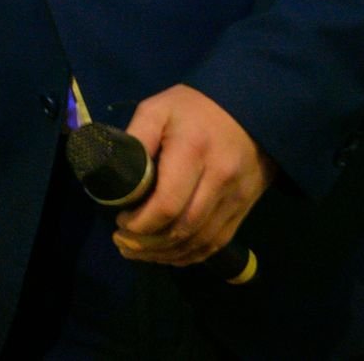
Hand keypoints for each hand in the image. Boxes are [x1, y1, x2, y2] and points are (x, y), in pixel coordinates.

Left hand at [112, 84, 274, 267]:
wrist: (250, 108)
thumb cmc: (193, 108)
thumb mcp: (157, 110)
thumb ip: (136, 138)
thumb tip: (114, 172)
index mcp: (193, 152)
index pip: (167, 204)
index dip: (140, 222)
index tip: (120, 220)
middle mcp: (219, 179)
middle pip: (183, 229)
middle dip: (148, 243)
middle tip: (122, 242)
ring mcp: (236, 197)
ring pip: (200, 241)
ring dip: (166, 254)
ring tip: (138, 252)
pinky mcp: (244, 208)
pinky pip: (217, 243)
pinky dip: (190, 255)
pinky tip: (168, 254)